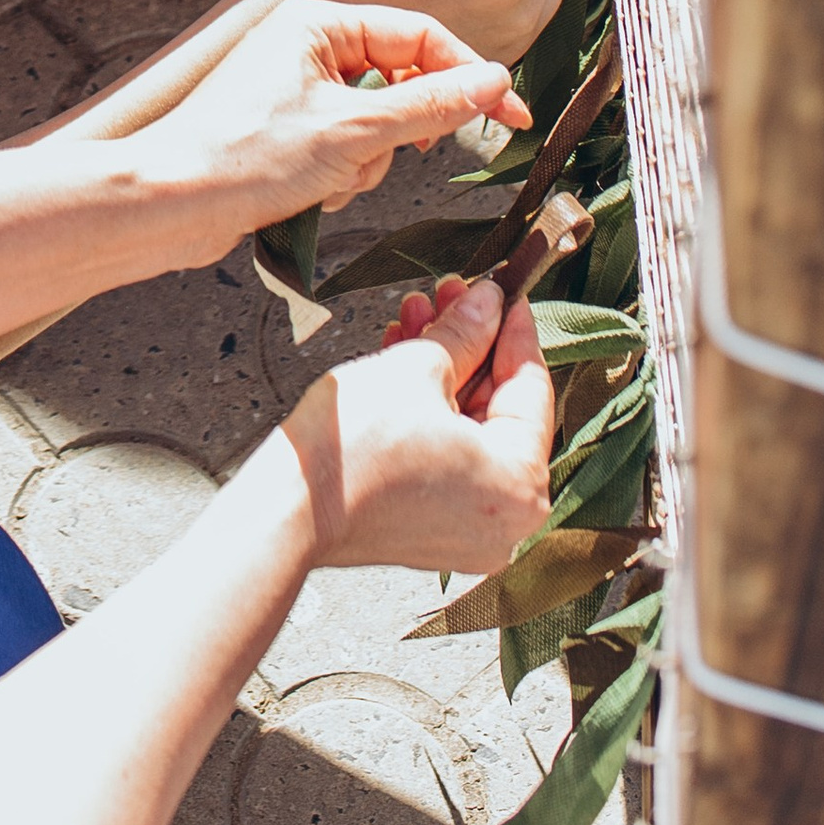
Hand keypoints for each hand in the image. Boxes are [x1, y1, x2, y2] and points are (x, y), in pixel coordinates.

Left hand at [131, 2, 530, 260]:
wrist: (171, 203)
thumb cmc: (244, 156)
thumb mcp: (353, 130)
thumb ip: (430, 104)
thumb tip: (493, 83)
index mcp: (318, 23)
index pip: (419, 35)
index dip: (469, 75)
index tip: (512, 115)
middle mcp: (307, 47)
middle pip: (401, 81)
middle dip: (398, 131)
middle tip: (391, 152)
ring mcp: (297, 90)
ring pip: (377, 125)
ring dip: (366, 162)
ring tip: (327, 177)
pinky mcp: (290, 131)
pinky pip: (348, 150)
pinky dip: (342, 176)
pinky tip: (310, 192)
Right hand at [283, 274, 553, 572]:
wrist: (292, 506)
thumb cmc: (354, 449)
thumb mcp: (418, 367)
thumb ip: (465, 331)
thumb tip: (489, 303)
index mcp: (520, 485)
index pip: (531, 388)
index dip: (513, 329)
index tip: (503, 293)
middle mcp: (508, 520)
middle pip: (499, 408)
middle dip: (469, 343)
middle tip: (452, 296)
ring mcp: (472, 531)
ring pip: (470, 429)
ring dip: (445, 368)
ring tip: (418, 316)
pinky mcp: (436, 530)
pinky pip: (450, 456)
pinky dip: (432, 410)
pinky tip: (405, 358)